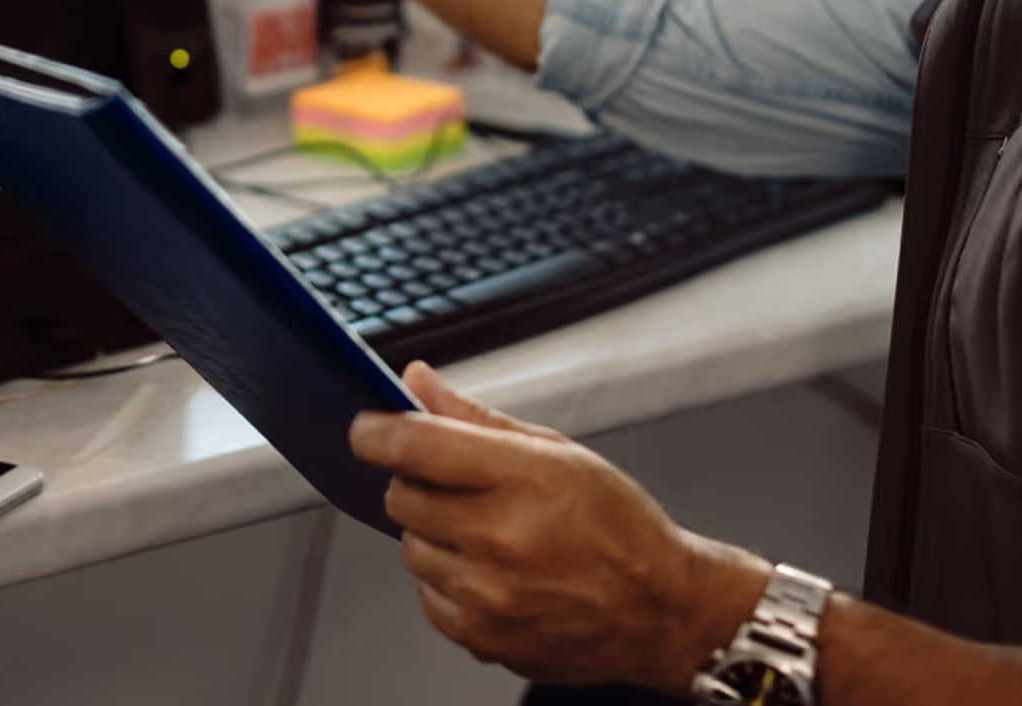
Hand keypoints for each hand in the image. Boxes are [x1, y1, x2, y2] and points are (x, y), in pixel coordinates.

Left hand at [350, 361, 767, 693]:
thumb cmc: (617, 526)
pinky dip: (445, 579)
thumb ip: (476, 417)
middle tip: (454, 483)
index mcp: (523, 478)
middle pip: (402, 497)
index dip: (376, 430)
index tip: (364, 425)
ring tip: (483, 528)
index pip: (417, 445)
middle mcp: (501, 537)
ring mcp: (489, 594)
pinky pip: (428, 598)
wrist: (658, 609)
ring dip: (430, 533)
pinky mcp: (483, 637)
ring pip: (411, 549)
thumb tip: (417, 383)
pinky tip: (488, 568)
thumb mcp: (558, 451)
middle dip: (416, 482)